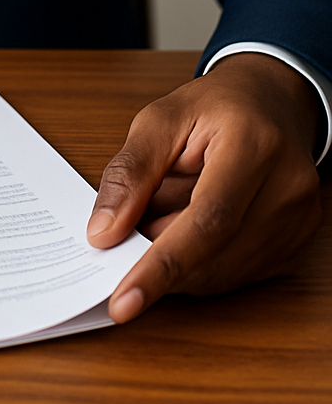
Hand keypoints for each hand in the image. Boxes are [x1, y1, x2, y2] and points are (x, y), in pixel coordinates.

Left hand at [87, 53, 322, 321]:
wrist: (270, 103)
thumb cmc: (213, 108)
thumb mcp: (157, 121)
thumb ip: (129, 174)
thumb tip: (104, 232)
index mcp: (253, 146)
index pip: (207, 222)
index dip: (162, 266)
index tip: (123, 301)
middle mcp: (288, 187)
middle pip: (214, 253)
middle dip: (158, 256)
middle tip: (125, 232)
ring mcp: (299, 220)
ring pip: (222, 271)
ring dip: (178, 259)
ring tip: (164, 210)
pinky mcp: (295, 242)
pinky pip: (235, 272)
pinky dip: (198, 262)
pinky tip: (185, 225)